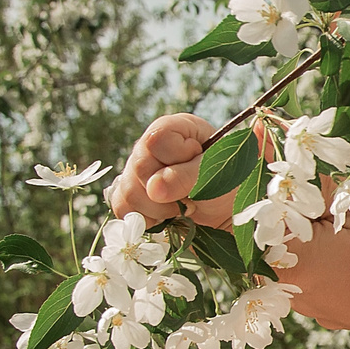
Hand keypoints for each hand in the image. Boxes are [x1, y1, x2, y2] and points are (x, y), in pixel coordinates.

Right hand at [106, 113, 235, 227]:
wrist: (224, 213)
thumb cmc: (226, 184)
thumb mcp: (217, 176)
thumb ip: (187, 177)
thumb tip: (154, 188)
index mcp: (174, 128)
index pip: (157, 139)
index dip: (175, 159)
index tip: (195, 166)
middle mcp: (149, 147)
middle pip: (138, 167)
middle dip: (167, 191)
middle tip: (190, 197)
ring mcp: (136, 171)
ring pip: (128, 192)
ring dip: (158, 209)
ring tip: (181, 209)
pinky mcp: (130, 196)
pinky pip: (122, 209)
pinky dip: (145, 220)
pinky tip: (165, 218)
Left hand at [275, 188, 349, 346]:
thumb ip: (324, 183)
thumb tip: (295, 171)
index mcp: (292, 264)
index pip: (268, 210)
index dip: (292, 183)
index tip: (321, 173)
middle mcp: (296, 293)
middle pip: (288, 233)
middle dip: (312, 206)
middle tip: (349, 192)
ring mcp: (320, 309)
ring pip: (311, 252)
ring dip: (329, 230)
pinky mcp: (343, 315)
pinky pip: (329, 273)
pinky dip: (343, 254)